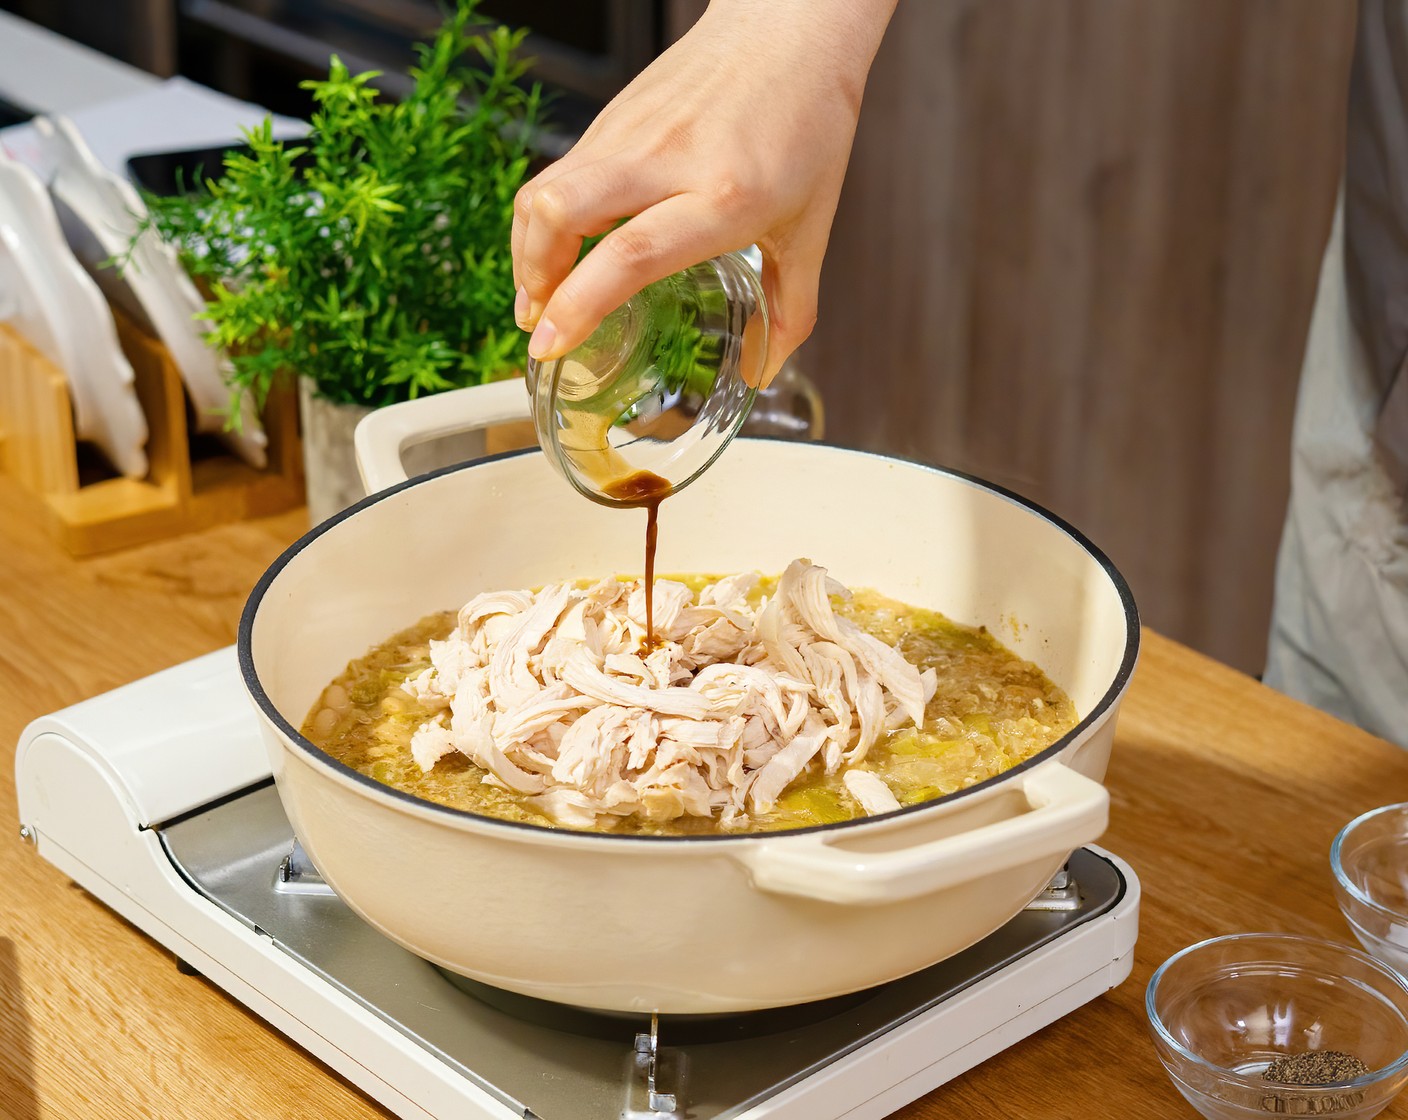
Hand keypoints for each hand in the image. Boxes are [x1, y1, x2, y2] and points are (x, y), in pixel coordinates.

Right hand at [511, 0, 895, 384]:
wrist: (791, 30)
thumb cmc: (808, 124)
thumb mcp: (810, 228)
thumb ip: (790, 308)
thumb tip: (762, 372)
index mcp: (724, 196)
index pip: (631, 253)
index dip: (579, 304)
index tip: (551, 343)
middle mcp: (668, 159)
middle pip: (562, 211)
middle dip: (532, 276)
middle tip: (537, 321)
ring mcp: (632, 132)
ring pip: (546, 189)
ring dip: (528, 250)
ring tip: (540, 295)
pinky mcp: (612, 116)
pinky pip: (558, 173)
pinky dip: (545, 220)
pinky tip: (560, 252)